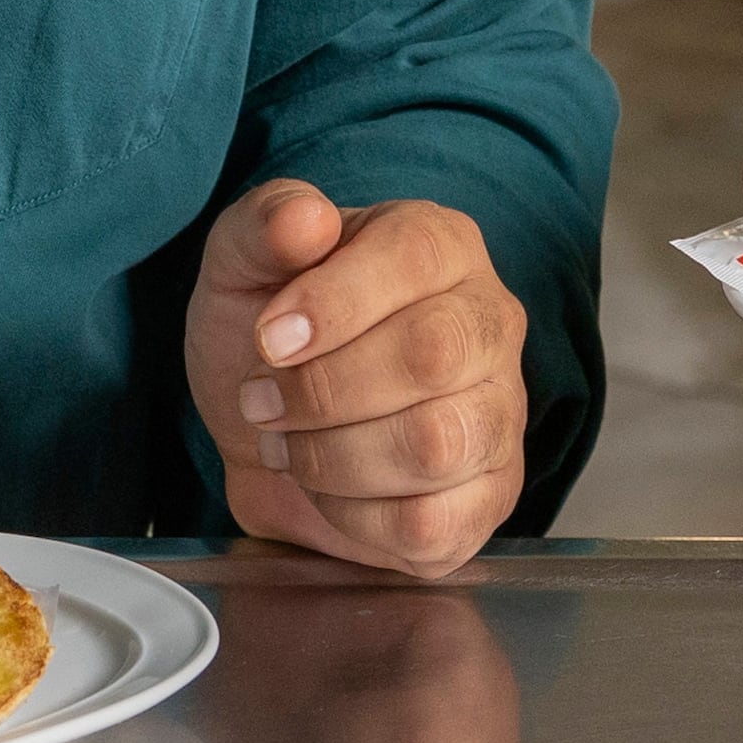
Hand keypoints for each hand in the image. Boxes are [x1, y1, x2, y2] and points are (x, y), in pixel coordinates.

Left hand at [191, 180, 527, 578]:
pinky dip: (355, 518)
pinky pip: (430, 523)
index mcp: (442, 246)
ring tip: (290, 445)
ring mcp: (500, 414)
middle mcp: (490, 323)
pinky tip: (330, 492)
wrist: (266, 431)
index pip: (414, 257)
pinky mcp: (488, 498)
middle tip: (261, 401)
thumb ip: (264, 225)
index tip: (266, 339)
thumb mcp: (242, 266)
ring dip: (331, 457)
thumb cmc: (270, 336)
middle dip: (322, 391)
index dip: (332, 303)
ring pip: (435, 446)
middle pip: (432, 356)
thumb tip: (305, 218)